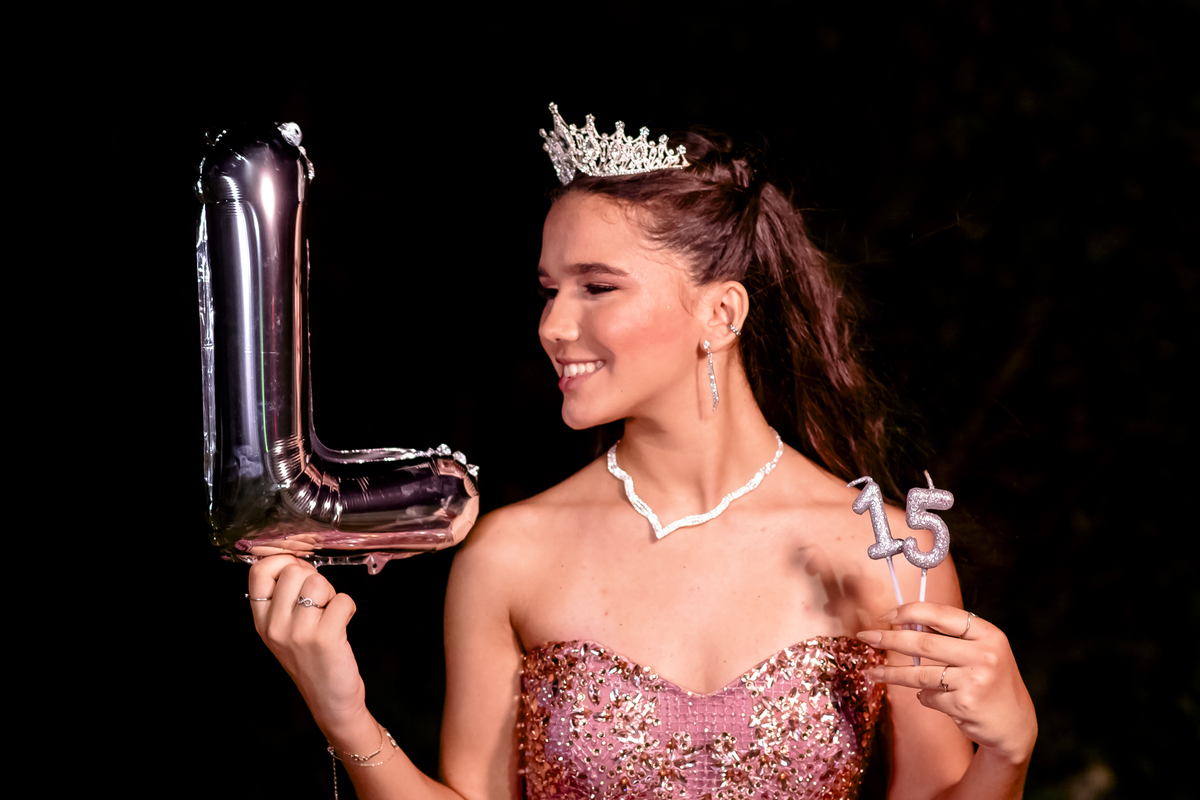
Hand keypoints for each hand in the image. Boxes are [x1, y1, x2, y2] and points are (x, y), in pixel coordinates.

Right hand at [248, 555, 369, 733]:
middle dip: (313, 577)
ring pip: (318, 581)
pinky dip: (349, 607)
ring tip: (329, 613)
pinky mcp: (324, 637)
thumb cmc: (311, 659)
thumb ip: (283, 597)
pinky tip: (343, 622)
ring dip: (331, 593)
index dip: (283, 562)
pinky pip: (342, 599)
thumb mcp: (284, 630)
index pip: (258, 571)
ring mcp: (298, 632)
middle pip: (293, 570)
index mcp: (261, 620)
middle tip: (319, 600)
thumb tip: (295, 559)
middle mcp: (275, 625)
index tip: (299, 574)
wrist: (329, 700)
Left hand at [858, 603, 1036, 764]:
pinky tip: (930, 697)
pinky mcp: (965, 704)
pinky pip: (929, 696)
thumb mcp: (982, 651)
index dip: (909, 612)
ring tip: (872, 672)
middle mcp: (985, 654)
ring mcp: (975, 680)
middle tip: (865, 636)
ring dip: (891, 673)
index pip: (941, 614)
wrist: (1015, 726)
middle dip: (889, 639)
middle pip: (924, 643)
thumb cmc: (990, 681)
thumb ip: (950, 636)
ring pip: (920, 673)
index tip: (885, 616)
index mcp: (988, 633)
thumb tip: (903, 621)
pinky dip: (924, 697)